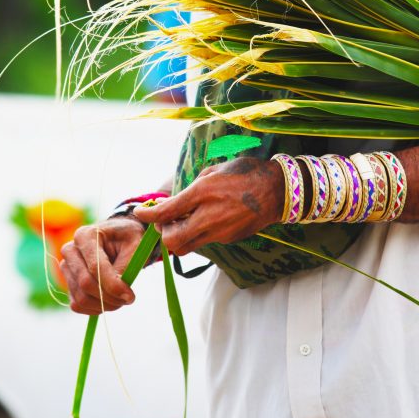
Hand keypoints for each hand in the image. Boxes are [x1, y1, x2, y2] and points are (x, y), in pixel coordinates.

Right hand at [60, 217, 142, 314]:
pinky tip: (109, 301)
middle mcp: (70, 250)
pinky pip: (77, 305)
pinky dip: (95, 309)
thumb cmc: (128, 239)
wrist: (119, 238)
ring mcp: (67, 267)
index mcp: (85, 236)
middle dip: (109, 297)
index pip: (95, 267)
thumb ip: (125, 267)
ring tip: (121, 299)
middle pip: (85, 283)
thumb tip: (119, 292)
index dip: (112, 285)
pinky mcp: (68, 282)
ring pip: (81, 298)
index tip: (130, 296)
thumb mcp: (135, 247)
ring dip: (104, 305)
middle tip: (128, 299)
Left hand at [132, 157, 284, 256]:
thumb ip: (193, 187)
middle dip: (163, 234)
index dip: (147, 215)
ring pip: (188, 246)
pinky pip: (205, 241)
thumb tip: (177, 199)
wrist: (279, 190)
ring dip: (179, 237)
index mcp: (202, 193)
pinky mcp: (229, 239)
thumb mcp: (215, 171)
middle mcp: (208, 217)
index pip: (165, 212)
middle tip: (164, 222)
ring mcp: (220, 232)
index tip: (140, 213)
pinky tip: (207, 220)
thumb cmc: (246, 173)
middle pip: (172, 241)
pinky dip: (199, 233)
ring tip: (184, 221)